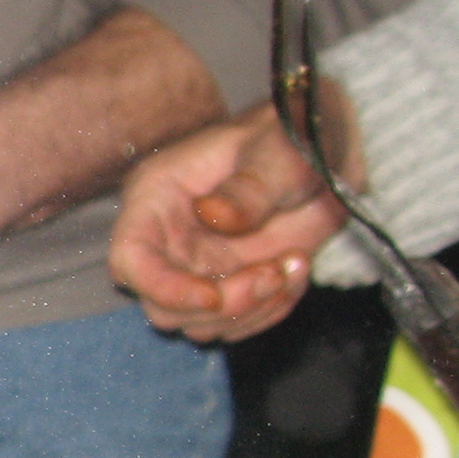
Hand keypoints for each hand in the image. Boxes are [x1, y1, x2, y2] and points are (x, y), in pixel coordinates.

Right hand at [107, 106, 341, 343]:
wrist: (327, 149)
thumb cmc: (293, 133)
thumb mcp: (280, 151)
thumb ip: (249, 186)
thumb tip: (214, 216)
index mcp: (158, 197)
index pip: (131, 257)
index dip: (161, 287)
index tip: (212, 298)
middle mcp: (167, 239)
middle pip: (161, 306)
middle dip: (222, 306)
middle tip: (274, 274)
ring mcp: (197, 267)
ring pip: (199, 324)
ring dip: (252, 310)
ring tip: (292, 265)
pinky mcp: (228, 284)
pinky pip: (236, 324)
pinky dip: (272, 310)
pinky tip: (296, 269)